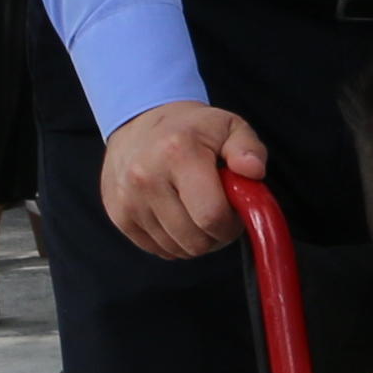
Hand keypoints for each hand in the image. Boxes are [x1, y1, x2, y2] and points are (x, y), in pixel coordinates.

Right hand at [100, 98, 263, 261]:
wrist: (140, 122)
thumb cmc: (192, 130)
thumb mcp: (229, 127)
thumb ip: (249, 149)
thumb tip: (254, 171)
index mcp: (178, 153)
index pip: (212, 216)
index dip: (231, 224)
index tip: (233, 211)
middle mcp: (147, 177)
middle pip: (195, 241)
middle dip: (215, 235)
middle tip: (216, 211)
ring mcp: (128, 199)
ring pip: (178, 249)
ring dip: (195, 239)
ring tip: (196, 210)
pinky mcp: (118, 215)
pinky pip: (159, 250)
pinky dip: (174, 240)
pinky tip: (176, 215)